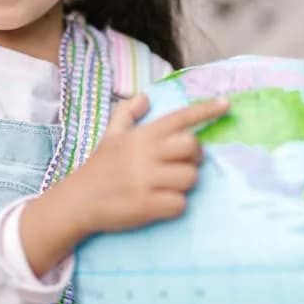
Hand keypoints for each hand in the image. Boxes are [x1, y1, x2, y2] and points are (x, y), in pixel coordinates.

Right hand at [68, 93, 229, 233]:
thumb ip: (128, 113)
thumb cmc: (99, 168)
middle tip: (184, 164)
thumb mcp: (110, 135)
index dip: (205, 110)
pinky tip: (159, 204)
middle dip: (195, 157)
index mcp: (142, 136)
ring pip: (190, 178)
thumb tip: (146, 96)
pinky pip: (180, 204)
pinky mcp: (147, 204)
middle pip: (193, 147)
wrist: (77, 201)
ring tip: (166, 187)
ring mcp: (147, 179)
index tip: (226, 104)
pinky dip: (174, 206)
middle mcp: (146, 154)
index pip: (180, 118)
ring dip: (184, 184)